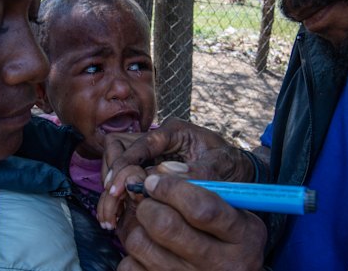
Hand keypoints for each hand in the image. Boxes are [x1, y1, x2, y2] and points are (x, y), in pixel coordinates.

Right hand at [100, 117, 254, 227]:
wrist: (238, 173)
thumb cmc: (230, 165)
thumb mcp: (221, 166)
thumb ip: (197, 170)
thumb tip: (164, 175)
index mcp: (175, 131)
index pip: (142, 143)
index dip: (125, 165)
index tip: (115, 187)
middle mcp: (159, 139)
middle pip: (119, 148)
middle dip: (111, 175)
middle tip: (110, 204)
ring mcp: (152, 153)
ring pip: (116, 162)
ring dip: (111, 187)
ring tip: (109, 216)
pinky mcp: (149, 168)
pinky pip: (125, 178)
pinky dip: (118, 196)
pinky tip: (116, 217)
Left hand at [117, 174, 266, 270]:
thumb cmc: (229, 235)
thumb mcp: (234, 211)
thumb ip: (205, 187)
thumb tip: (162, 170)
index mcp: (244, 237)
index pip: (201, 208)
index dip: (171, 189)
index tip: (154, 180)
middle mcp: (221, 265)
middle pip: (166, 226)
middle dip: (148, 205)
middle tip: (147, 199)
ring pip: (141, 244)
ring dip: (137, 226)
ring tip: (147, 223)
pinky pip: (129, 266)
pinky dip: (131, 252)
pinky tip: (147, 247)